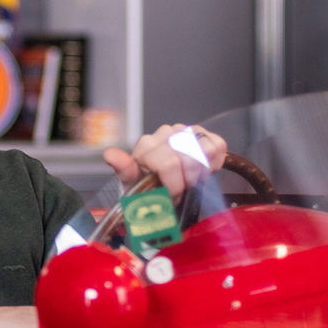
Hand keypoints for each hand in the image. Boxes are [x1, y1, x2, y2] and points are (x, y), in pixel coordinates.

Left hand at [103, 124, 226, 201]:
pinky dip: (215, 162)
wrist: (159, 185)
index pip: (169, 164)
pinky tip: (204, 170)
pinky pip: (217, 145)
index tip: (171, 197)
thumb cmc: (146, 187)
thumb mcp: (133, 185)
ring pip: (204, 150)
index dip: (174, 186)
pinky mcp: (203, 133)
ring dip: (201, 171)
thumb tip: (110, 154)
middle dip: (187, 181)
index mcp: (146, 145)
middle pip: (188, 159)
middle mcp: (165, 133)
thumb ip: (124, 169)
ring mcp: (185, 131)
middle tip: (181, 189)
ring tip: (191, 180)